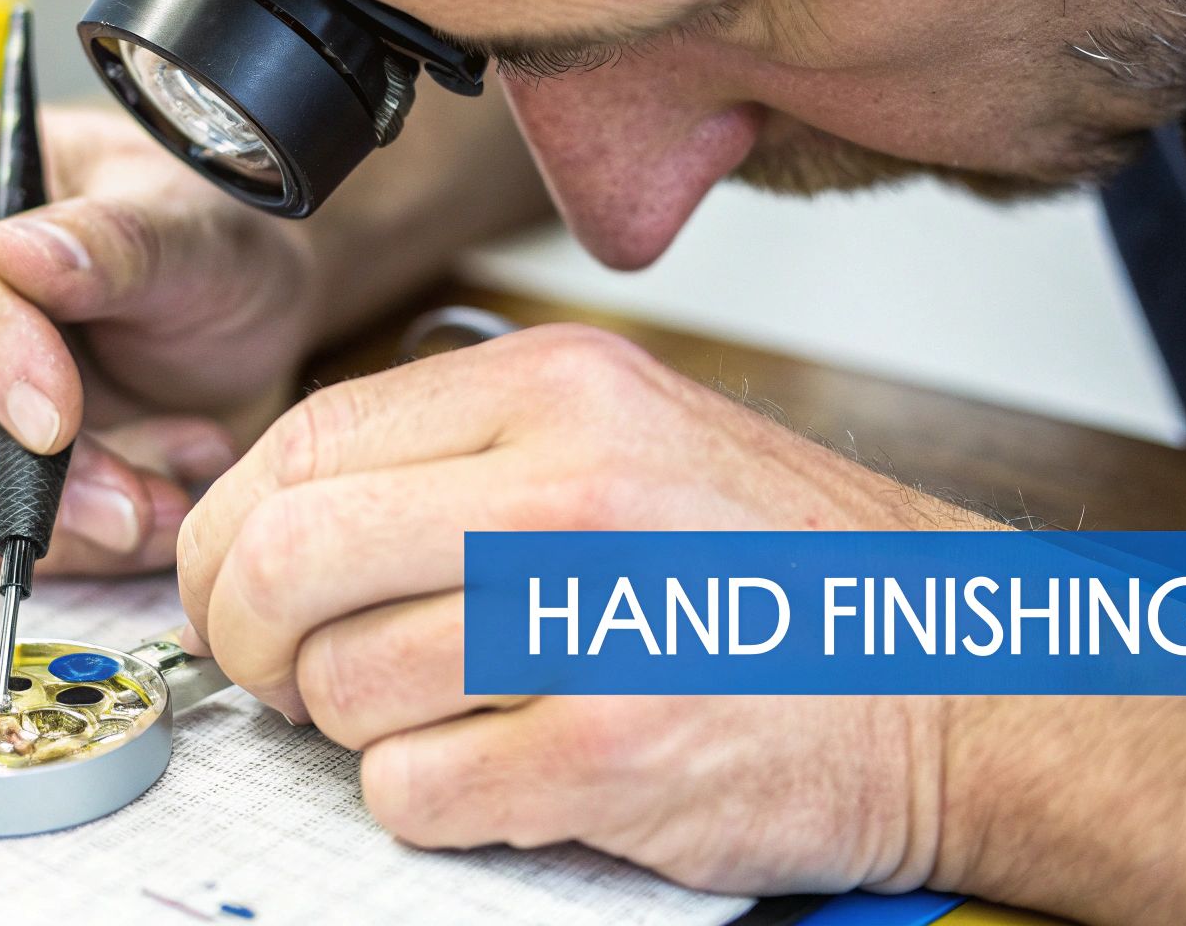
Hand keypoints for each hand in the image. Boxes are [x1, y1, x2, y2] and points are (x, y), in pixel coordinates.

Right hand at [0, 101, 319, 573]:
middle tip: (136, 502)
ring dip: (77, 512)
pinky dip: (90, 535)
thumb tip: (18, 255)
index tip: (58, 417)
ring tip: (182, 485)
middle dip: (30, 469)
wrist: (245, 312)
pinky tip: (166, 493)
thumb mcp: (193, 229)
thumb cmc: (211, 239)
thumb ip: (117, 241)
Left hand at [174, 322, 984, 891]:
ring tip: (442, 713)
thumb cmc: (776, 566)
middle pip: (289, 559)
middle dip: (247, 636)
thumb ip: (459, 453)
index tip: (233, 586)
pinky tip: (499, 769)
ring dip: (356, 727)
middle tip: (279, 670)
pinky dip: (424, 798)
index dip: (229, 532)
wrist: (956, 673)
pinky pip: (416, 792)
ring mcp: (595, 622)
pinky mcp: (617, 755)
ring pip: (346, 687)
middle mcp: (571, 485)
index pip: (304, 441)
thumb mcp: (626, 435)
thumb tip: (282, 513)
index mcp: (559, 388)